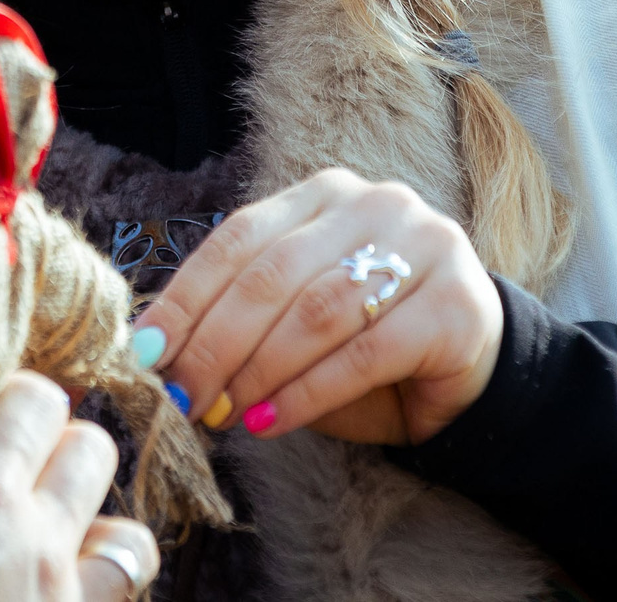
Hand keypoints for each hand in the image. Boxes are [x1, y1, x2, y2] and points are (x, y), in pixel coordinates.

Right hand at [0, 373, 160, 601]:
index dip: (15, 400)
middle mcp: (37, 549)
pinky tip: (47, 599)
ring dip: (95, 528)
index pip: (38, 402)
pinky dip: (93, 594)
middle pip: (95, 450)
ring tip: (47, 536)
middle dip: (62, 447)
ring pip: (130, 541)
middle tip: (15, 466)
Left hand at [132, 169, 500, 445]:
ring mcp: (424, 244)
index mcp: (324, 194)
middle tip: (181, 397)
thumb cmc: (367, 346)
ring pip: (316, 310)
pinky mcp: (456, 303)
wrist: (472, 369)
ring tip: (222, 414)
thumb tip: (161, 357)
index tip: (145, 353)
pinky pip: (364, 352)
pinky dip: (306, 392)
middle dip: (214, 343)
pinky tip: (270, 421)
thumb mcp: (295, 323)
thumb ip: (241, 324)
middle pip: (272, 275)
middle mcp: (376, 203)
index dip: (185, 298)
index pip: (238, 239)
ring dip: (257, 371)